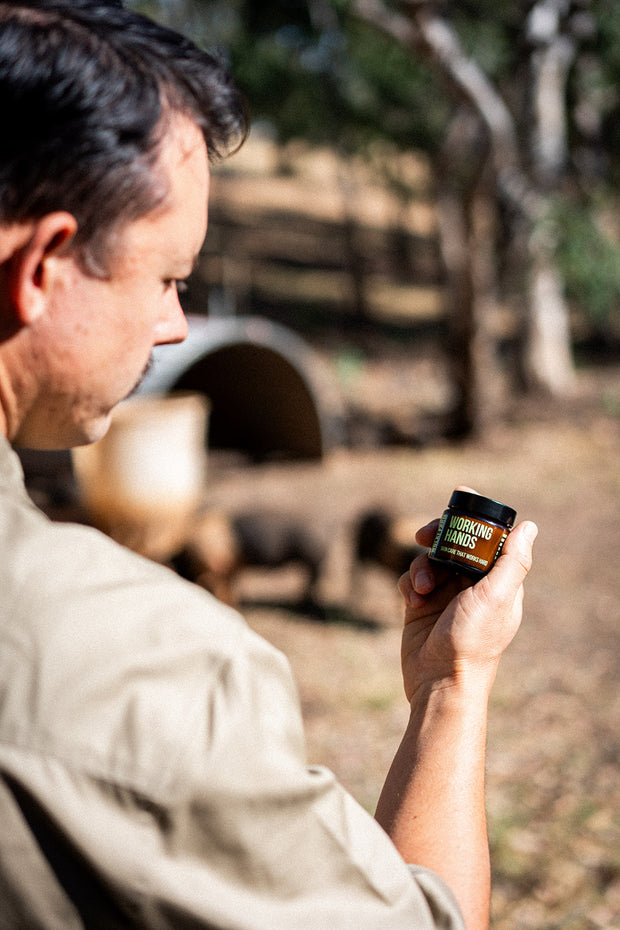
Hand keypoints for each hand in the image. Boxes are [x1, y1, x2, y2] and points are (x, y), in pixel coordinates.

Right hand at [397, 501, 537, 701]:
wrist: (439, 683)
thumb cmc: (472, 643)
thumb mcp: (496, 598)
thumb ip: (512, 562)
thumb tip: (529, 526)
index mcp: (496, 581)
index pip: (486, 539)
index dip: (471, 520)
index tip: (455, 505)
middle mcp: (472, 585)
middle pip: (453, 543)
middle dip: (438, 537)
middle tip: (425, 535)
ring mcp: (445, 595)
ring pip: (429, 559)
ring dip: (421, 568)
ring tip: (422, 590)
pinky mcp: (421, 606)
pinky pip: (411, 579)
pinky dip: (409, 585)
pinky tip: (413, 603)